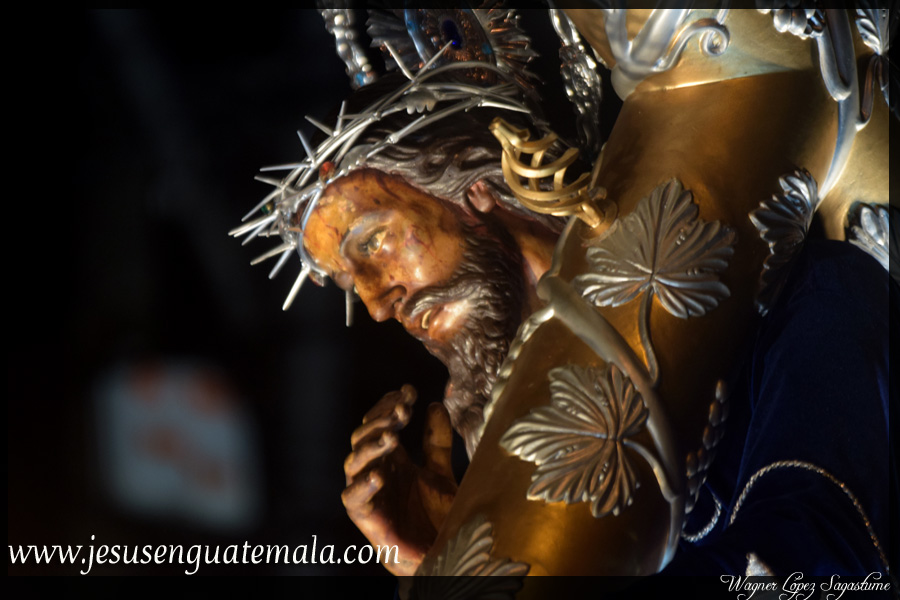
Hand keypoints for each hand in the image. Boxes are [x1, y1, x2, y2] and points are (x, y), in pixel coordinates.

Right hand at [342, 384, 456, 574]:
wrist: (441, 554)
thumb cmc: (436, 515)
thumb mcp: (440, 471)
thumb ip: (436, 441)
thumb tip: (436, 404)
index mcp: (391, 458)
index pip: (380, 422)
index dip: (390, 405)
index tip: (410, 391)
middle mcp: (375, 470)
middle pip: (365, 436)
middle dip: (381, 418)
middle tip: (402, 408)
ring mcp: (368, 492)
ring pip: (354, 461)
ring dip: (371, 445)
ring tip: (392, 434)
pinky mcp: (366, 517)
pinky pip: (353, 499)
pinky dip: (363, 486)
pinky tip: (380, 475)